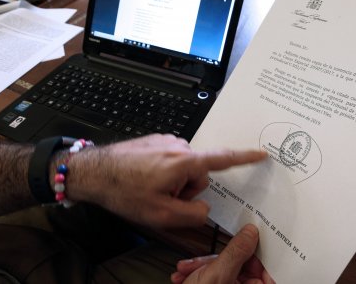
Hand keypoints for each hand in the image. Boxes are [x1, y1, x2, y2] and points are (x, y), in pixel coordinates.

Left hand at [66, 134, 266, 227]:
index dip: (245, 157)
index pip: (223, 159)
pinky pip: (170, 161)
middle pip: (199, 173)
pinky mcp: (155, 141)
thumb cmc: (124, 191)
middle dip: (186, 189)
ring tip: (149, 188)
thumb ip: (193, 213)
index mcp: (184, 162)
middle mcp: (178, 147)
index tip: (261, 154)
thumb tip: (203, 207)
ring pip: (184, 169)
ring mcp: (166, 142)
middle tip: (162, 197)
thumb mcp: (162, 214)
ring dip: (172, 182)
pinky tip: (144, 179)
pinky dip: (162, 173)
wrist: (94, 172)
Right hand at [171, 224, 274, 283]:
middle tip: (204, 260)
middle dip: (217, 259)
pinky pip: (215, 278)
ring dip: (202, 267)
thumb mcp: (217, 275)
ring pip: (225, 271)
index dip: (257, 253)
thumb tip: (250, 234)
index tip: (247, 240)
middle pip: (242, 267)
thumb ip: (236, 252)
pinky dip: (199, 275)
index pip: (269, 270)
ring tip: (188, 270)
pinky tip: (186, 276)